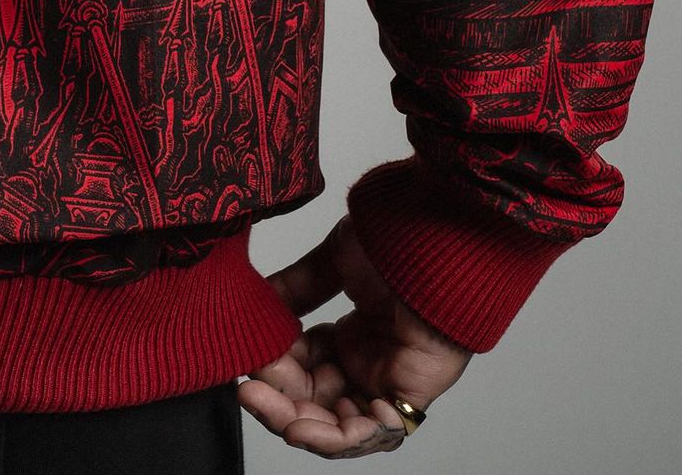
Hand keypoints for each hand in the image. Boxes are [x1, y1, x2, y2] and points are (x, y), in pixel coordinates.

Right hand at [238, 214, 472, 458]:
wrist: (435, 244)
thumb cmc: (396, 243)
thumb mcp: (335, 261)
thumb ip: (296, 286)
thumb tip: (257, 302)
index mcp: (352, 334)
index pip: (303, 366)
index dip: (274, 368)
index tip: (248, 359)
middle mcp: (368, 362)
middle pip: (313, 399)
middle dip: (277, 399)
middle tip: (246, 390)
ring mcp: (386, 382)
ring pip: (335, 423)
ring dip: (295, 421)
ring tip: (262, 403)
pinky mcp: (408, 397)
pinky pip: (370, 432)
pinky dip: (336, 437)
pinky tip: (303, 425)